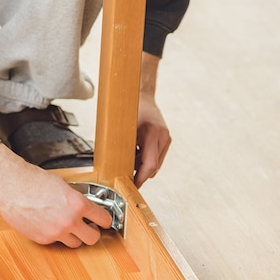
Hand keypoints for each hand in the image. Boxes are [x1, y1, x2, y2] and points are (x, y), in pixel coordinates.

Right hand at [0, 144, 112, 246]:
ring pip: (75, 244)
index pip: (103, 219)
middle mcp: (69, 221)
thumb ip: (76, 200)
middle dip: (93, 232)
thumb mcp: (64, 186)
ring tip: (68, 226)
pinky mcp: (42, 239)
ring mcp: (55, 233)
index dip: (105, 220)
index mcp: (78, 204)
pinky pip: (56, 242)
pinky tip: (49, 223)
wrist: (10, 185)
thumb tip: (85, 209)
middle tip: (89, 227)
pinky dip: (56, 236)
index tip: (104, 220)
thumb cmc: (34, 180)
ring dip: (75, 236)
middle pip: (93, 239)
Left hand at [134, 52, 171, 186]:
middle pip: (153, 167)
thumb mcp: (121, 127)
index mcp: (152, 134)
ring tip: (129, 162)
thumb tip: (114, 166)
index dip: (140, 178)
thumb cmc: (130, 107)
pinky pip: (156, 157)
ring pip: (155, 164)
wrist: (142, 94)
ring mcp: (166, 138)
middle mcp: (162, 137)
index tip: (132, 185)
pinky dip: (146, 159)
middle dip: (139, 174)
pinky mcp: (166, 139)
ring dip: (143, 167)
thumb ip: (121, 146)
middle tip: (125, 177)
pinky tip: (136, 154)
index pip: (150, 165)